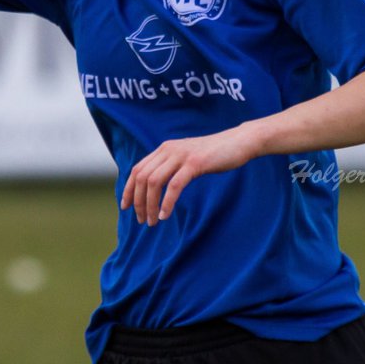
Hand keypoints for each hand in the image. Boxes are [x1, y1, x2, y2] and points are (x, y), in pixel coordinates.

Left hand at [120, 127, 255, 225]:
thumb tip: (156, 184)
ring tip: (152, 221)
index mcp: (164, 149)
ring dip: (150, 205)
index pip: (137, 169)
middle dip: (138, 201)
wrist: (238, 142)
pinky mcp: (195, 163)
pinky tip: (165, 215)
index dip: (128, 189)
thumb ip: (171, 166)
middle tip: (142, 220)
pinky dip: (167, 202)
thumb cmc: (213, 154)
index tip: (125, 207)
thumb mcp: (186, 158)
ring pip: (155, 182)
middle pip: (142, 178)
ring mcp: (181, 156)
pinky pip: (174, 185)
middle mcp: (168, 150)